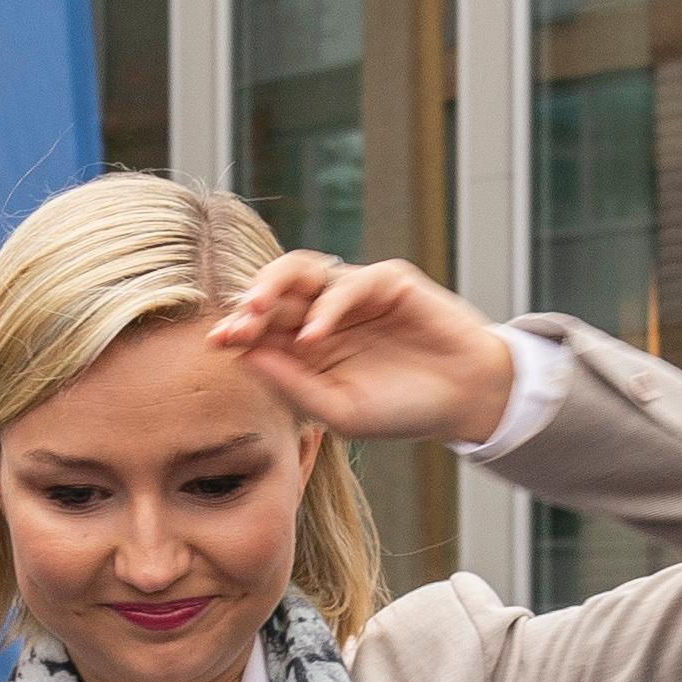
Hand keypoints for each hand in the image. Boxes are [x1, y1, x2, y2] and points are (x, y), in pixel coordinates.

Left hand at [208, 252, 515, 451]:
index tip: (216, 343)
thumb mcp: (340, 412)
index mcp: (307, 346)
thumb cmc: (402, 411)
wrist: (464, 402)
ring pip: (302, 270)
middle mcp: (324, 314)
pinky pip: (348, 284)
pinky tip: (315, 336)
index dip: (238, 329)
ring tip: (256, 309)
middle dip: (249, 307)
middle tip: (232, 326)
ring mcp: (354, 295)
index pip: (262, 326)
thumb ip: (294, 386)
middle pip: (275, 294)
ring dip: (274, 284)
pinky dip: (327, 307)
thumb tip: (245, 356)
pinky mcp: (387, 282)